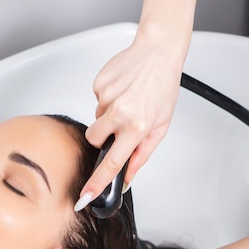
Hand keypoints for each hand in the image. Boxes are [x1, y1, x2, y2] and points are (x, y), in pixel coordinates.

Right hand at [78, 39, 182, 201]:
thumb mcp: (160, 126)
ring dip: (109, 114)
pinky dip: (108, 97)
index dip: (97, 183)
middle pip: (93, 138)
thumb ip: (142, 155)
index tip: (84, 197)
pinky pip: (97, 100)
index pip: (113, 163)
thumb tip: (127, 177)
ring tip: (128, 99)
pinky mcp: (99, 83)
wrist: (158, 52)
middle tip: (120, 124)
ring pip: (96, 118)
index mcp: (138, 126)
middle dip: (102, 136)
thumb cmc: (163, 87)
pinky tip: (123, 88)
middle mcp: (121, 112)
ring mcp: (107, 97)